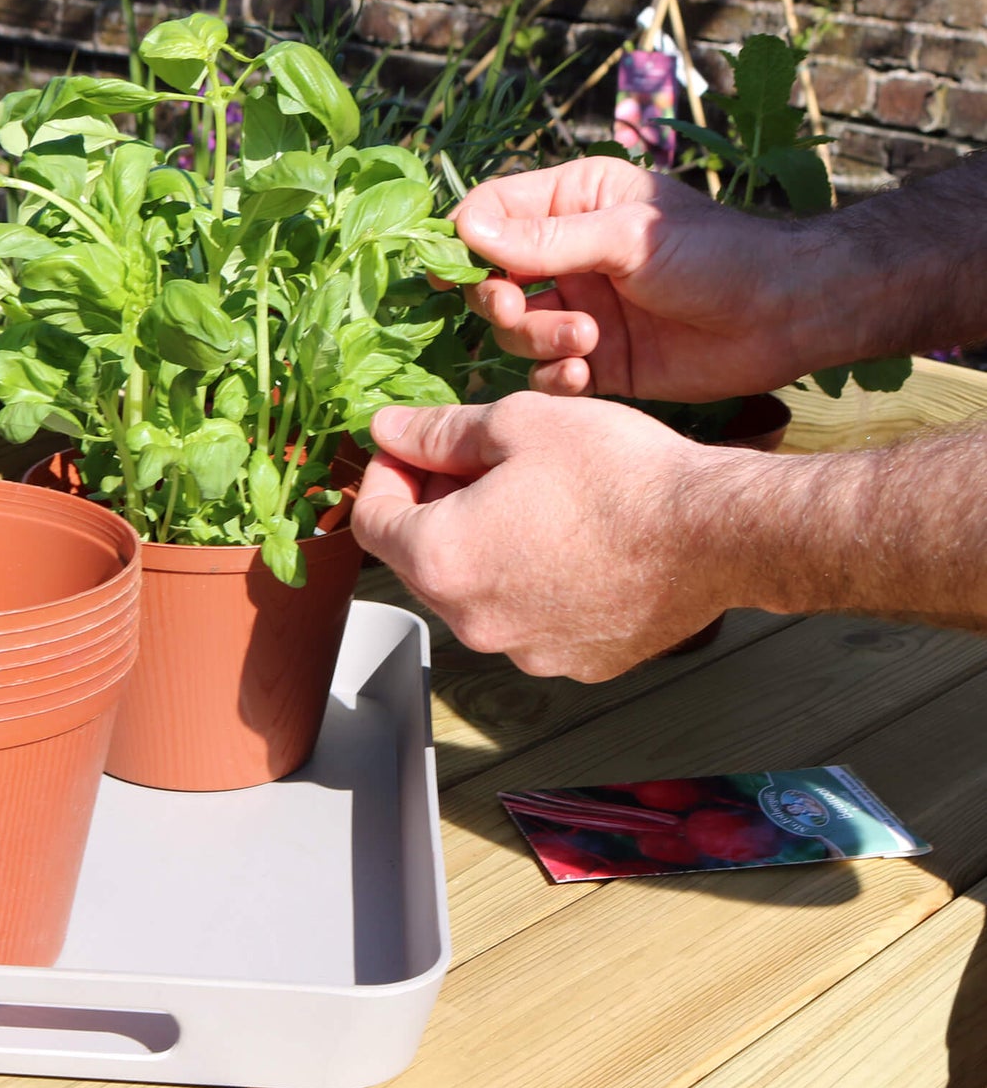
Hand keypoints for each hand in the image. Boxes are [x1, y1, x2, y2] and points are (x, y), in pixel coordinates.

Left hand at [352, 395, 753, 680]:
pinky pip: (527, 619)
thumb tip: (389, 432)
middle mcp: (471, 620)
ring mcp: (522, 650)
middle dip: (433, 509)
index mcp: (441, 559)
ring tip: (534, 500)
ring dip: (482, 547)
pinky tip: (571, 543)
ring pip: (474, 592)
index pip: (371, 521)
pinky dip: (531, 583)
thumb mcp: (515, 425)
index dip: (384, 476)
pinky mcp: (570, 662)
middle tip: (476, 464)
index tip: (411, 452)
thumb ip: (438, 433)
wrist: (714, 533)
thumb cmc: (619, 476)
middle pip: (419, 560)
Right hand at [454, 157, 818, 401]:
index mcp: (574, 203)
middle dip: (500, 300)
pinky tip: (586, 374)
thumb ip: (547, 241)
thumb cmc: (717, 255)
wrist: (784, 316)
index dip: (466, 242)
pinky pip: (547, 374)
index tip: (455, 271)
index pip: (492, 214)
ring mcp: (580, 311)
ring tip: (587, 340)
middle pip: (493, 280)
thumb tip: (466, 232)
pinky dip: (556, 377)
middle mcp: (568, 257)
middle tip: (520, 309)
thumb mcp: (627, 237)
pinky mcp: (597, 362)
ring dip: (540, 340)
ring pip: (517, 332)